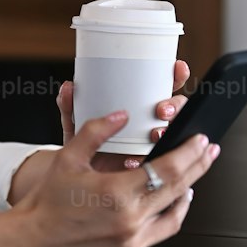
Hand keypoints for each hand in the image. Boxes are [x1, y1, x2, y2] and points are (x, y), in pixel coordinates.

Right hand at [12, 108, 219, 246]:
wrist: (30, 242)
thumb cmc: (46, 202)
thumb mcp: (68, 158)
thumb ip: (97, 132)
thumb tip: (121, 115)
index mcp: (117, 194)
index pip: (168, 169)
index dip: (190, 153)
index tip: (202, 141)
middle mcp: (129, 224)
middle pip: (179, 191)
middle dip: (198, 168)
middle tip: (208, 153)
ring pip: (172, 221)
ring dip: (183, 199)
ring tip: (189, 184)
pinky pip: (152, 240)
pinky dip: (155, 223)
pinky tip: (154, 210)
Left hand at [55, 59, 190, 169]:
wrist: (77, 178)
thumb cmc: (81, 145)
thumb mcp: (75, 124)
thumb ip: (70, 106)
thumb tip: (68, 87)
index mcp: (137, 105)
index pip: (163, 85)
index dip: (176, 74)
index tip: (178, 68)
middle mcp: (148, 122)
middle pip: (176, 108)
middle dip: (175, 105)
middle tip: (162, 111)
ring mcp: (151, 144)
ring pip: (173, 133)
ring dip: (167, 131)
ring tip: (154, 135)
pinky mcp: (148, 166)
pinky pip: (158, 163)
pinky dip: (149, 160)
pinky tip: (133, 161)